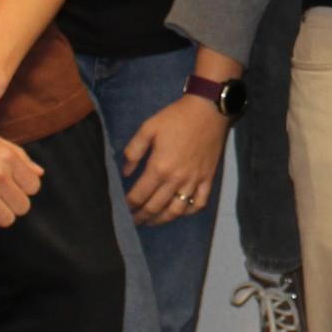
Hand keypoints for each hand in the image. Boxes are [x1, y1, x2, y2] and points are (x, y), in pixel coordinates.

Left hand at [123, 95, 229, 223]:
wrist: (208, 110)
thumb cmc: (175, 117)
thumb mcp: (148, 128)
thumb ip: (133, 151)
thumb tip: (126, 172)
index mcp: (159, 167)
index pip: (140, 195)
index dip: (129, 205)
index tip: (123, 208)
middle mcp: (176, 179)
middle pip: (155, 206)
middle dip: (141, 216)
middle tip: (133, 221)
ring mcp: (194, 181)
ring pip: (176, 210)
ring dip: (161, 220)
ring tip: (152, 221)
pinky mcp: (208, 179)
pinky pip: (199, 203)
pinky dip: (188, 211)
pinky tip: (179, 212)